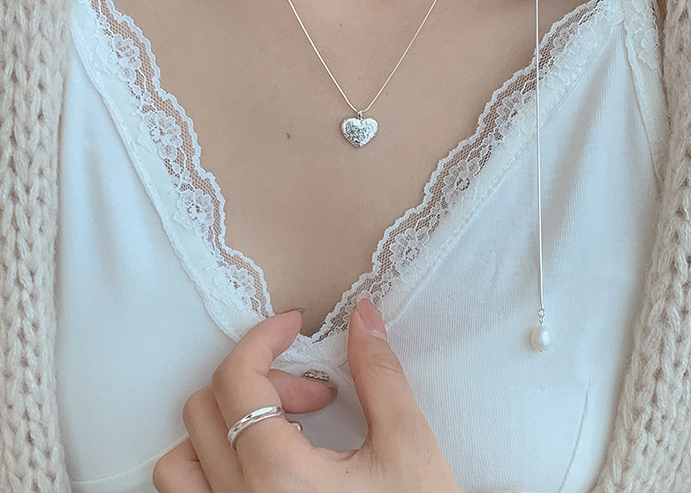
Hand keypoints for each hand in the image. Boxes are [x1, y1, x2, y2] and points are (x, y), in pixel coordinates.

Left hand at [153, 297, 462, 492]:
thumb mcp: (407, 447)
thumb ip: (379, 374)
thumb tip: (363, 319)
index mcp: (277, 475)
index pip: (236, 379)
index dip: (263, 337)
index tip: (291, 326)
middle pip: (205, 409)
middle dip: (260, 382)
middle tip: (312, 395)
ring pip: (179, 463)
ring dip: (220, 427)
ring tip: (275, 428)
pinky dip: (212, 466)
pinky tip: (261, 465)